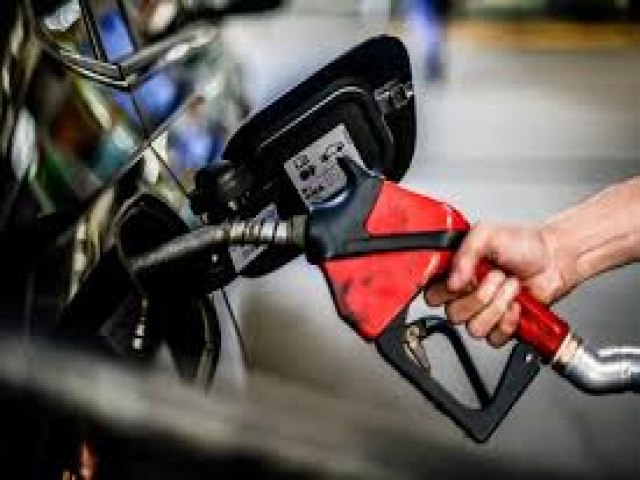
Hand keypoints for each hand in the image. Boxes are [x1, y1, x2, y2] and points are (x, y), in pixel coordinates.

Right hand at [424, 223, 567, 346]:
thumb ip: (465, 252)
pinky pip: (494, 338)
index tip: (463, 280)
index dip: (445, 291)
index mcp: (454, 272)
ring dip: (497, 307)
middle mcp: (465, 294)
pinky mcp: (501, 326)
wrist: (554, 258)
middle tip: (496, 277)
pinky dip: (508, 322)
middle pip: (452, 314)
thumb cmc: (523, 243)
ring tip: (510, 288)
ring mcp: (483, 311)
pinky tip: (516, 305)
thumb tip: (452, 280)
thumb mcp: (487, 233)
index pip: (431, 293)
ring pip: (473, 328)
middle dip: (479, 296)